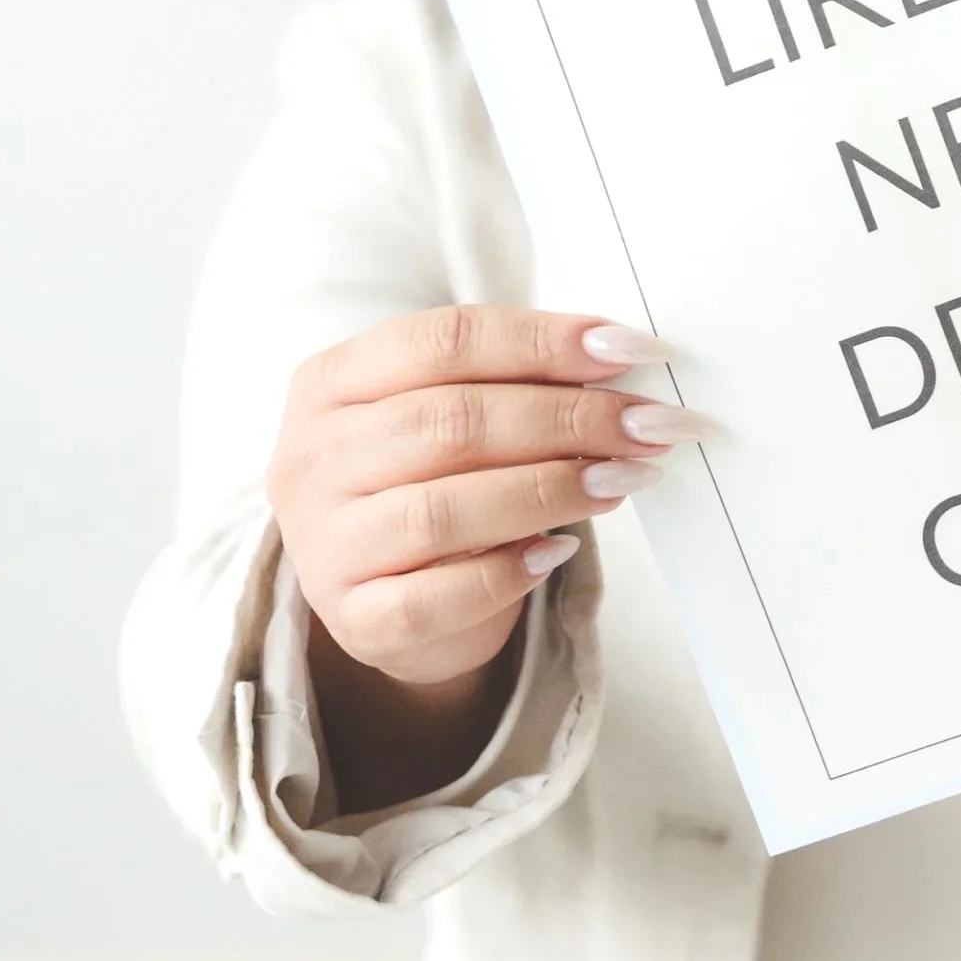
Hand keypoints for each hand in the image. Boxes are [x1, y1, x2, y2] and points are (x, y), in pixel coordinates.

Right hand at [267, 306, 714, 803]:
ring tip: (623, 478)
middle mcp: (312, 459)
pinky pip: (436, 596)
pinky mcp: (355, 619)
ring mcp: (324, 544)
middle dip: (567, 418)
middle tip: (647, 423)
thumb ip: (512, 382)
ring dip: (552, 489)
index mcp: (331, 382)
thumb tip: (617, 357)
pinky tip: (558, 550)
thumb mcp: (451, 416)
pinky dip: (508, 572)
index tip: (627, 349)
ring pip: (443, 509)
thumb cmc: (436, 484)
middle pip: (451, 422)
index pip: (442, 341)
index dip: (542, 342)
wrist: (395, 601)